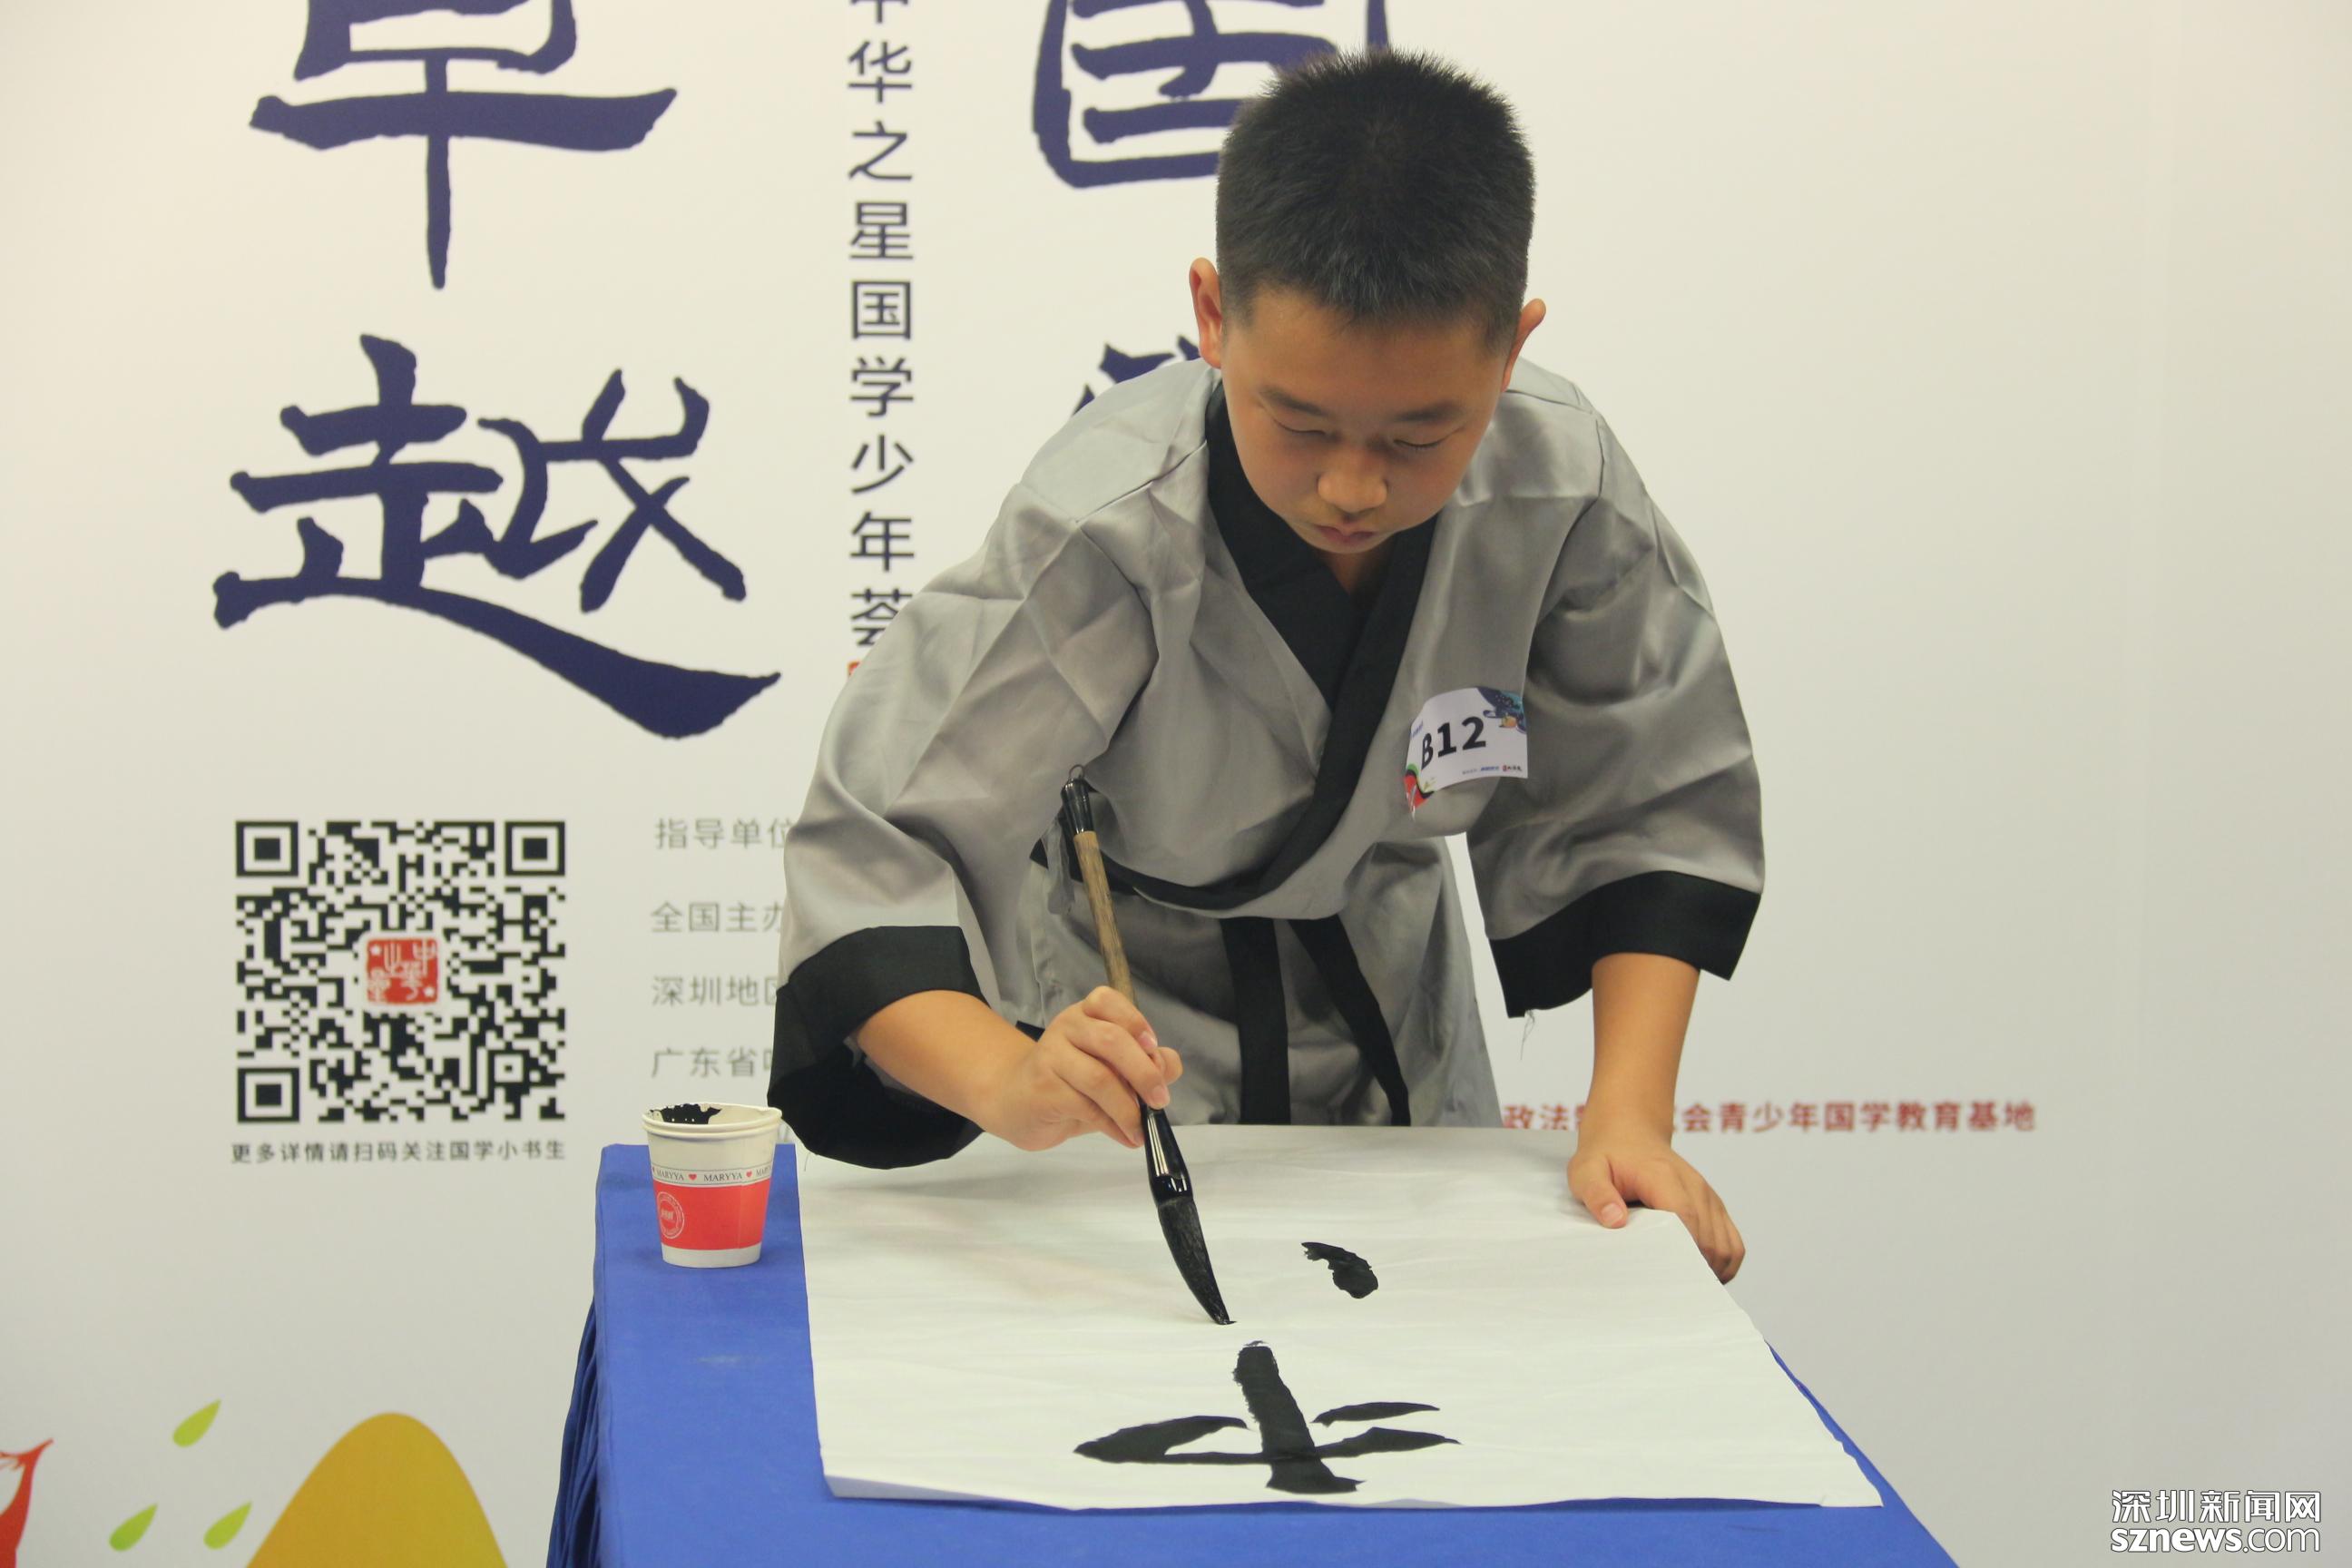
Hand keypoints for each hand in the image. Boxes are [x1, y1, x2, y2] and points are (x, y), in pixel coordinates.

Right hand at [973, 986, 1183, 1152]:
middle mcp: (1066, 1028)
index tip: (1153, 1047)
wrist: (1016, 1103)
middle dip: (1143, 1072)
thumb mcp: (1110, 1069)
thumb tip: (1168, 1067)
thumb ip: (1145, 1062)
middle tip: (1160, 1101)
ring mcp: (1050, 1056)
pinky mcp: (1043, 1089)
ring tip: (1141, 1128)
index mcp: (1085, 1015)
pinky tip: (1126, 1136)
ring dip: (1129, 1108)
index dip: (1134, 1021)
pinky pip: (1086, 1107)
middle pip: (1111, 1040)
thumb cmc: (1070, 1083)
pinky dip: (1113, 1125)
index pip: (1107, 1000)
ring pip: (1100, 1078)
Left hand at [1567, 1112, 1744, 1282]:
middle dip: (1691, 1270)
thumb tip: (1616, 1221)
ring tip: (1680, 1287)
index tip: (1663, 1279)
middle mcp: (1695, 1186)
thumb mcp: (1586, 1171)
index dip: (1680, 1252)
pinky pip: (1733, 1244)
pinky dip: (1723, 1265)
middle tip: (1666, 1294)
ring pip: (1726, 1247)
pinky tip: (1700, 1276)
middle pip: (1709, 1241)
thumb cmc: (1606, 1156)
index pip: (1685, 1219)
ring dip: (1710, 1271)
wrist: (1629, 1132)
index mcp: (1664, 1177)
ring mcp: (1708, 1197)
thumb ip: (1597, 1194)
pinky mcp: (1714, 1207)